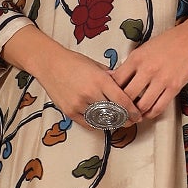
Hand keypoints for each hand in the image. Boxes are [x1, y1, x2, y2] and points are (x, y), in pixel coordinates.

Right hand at [0, 25, 140, 124]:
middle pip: (114, 113)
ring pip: (102, 121)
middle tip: (132, 121)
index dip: (132, 111)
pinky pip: (88, 124)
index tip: (138, 115)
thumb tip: (126, 86)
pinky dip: (98, 124)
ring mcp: (79, 104)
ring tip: (119, 122)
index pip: (122, 100)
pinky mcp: (70, 112)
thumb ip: (112, 78)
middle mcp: (90, 93)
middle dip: (125, 119)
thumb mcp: (97, 66)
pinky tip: (104, 122)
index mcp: (100, 80)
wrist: (49, 64)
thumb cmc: (74, 62)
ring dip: (112, 123)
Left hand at [111, 7, 187, 119]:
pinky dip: (151, 114)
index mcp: (136, 58)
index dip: (111, 93)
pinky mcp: (174, 87)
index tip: (110, 98)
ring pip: (142, 105)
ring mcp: (161, 79)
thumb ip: (129, 64)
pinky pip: (159, 107)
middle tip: (120, 111)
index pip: (116, 81)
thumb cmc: (167, 42)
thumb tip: (111, 76)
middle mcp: (147, 69)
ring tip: (134, 115)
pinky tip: (148, 114)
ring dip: (136, 113)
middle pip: (127, 96)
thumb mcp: (143, 49)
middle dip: (122, 106)